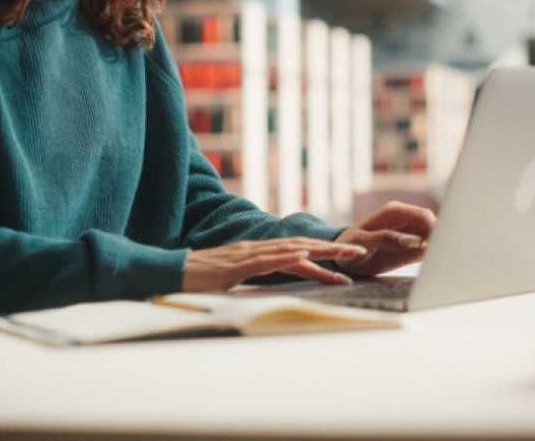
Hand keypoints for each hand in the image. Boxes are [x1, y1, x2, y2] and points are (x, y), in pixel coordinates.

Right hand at [183, 237, 367, 291]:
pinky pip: (269, 260)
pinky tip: (306, 259)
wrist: (173, 272)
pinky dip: (290, 258)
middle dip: (333, 248)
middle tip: (361, 251)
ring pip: (292, 250)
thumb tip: (273, 288)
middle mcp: (258, 248)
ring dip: (322, 252)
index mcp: (259, 252)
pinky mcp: (239, 264)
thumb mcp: (235, 280)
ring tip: (346, 257)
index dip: (323, 249)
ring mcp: (249, 254)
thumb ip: (253, 278)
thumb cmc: (201, 280)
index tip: (346, 255)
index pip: (297, 249)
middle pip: (302, 245)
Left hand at [333, 201, 436, 278]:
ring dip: (438, 248)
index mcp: (394, 212)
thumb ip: (387, 239)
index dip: (436, 228)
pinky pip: (426, 250)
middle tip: (442, 256)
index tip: (440, 245)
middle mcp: (405, 220)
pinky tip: (433, 266)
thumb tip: (413, 240)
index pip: (424, 216)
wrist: (343, 258)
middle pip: (433, 225)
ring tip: (440, 263)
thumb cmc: (349, 246)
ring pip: (433, 237)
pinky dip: (432, 256)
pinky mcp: (409, 248)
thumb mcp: (363, 242)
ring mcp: (408, 234)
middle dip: (440, 238)